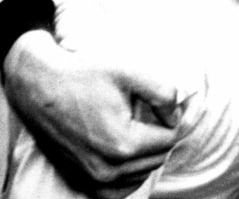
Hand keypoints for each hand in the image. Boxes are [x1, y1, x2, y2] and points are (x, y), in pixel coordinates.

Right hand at [4, 30, 180, 197]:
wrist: (40, 86)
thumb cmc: (85, 76)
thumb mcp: (132, 73)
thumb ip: (164, 94)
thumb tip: (175, 117)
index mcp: (122, 144)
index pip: (169, 139)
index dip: (170, 117)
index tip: (158, 104)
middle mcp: (107, 170)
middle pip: (157, 158)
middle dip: (160, 135)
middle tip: (149, 114)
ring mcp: (91, 179)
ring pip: (141, 174)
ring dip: (146, 154)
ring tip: (136, 129)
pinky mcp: (80, 181)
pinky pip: (118, 190)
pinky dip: (129, 175)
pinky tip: (128, 154)